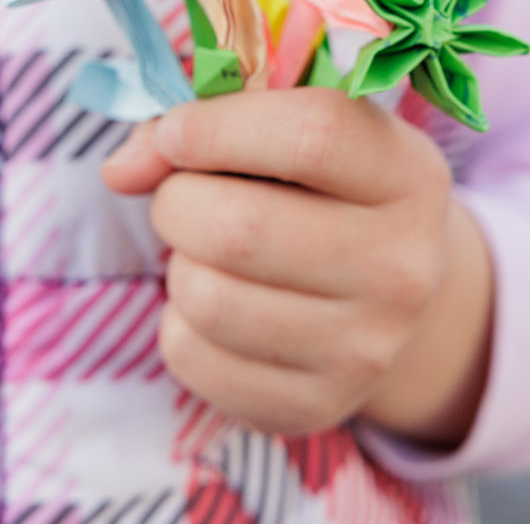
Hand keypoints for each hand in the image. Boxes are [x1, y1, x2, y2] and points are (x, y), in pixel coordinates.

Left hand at [102, 88, 494, 443]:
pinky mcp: (311, 405)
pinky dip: (177, 322)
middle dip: (178, 201)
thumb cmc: (320, 189)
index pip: (311, 135)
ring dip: (178, 263)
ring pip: (206, 297)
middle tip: (185, 197)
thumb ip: (204, 123)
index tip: (178, 133)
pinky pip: (189, 356)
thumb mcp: (291, 131)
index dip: (217, 127)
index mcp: (408, 176)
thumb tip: (121, 170)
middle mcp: (401, 268)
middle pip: (238, 228)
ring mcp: (362, 349)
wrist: (385, 295)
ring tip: (208, 253)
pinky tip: (217, 304)